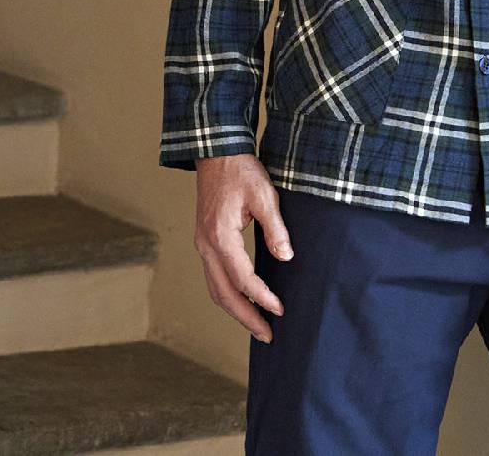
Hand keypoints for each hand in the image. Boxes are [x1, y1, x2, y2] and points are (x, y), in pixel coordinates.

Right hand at [193, 154, 294, 343]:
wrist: (216, 152)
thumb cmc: (240, 171)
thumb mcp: (264, 194)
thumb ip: (275, 228)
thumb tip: (286, 257)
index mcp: (220, 236)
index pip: (242, 279)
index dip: (262, 298)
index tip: (280, 310)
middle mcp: (206, 245)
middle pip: (224, 293)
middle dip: (246, 317)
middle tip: (268, 335)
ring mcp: (203, 244)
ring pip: (215, 288)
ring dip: (236, 310)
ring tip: (257, 325)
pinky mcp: (205, 241)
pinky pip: (214, 277)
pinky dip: (228, 294)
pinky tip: (243, 299)